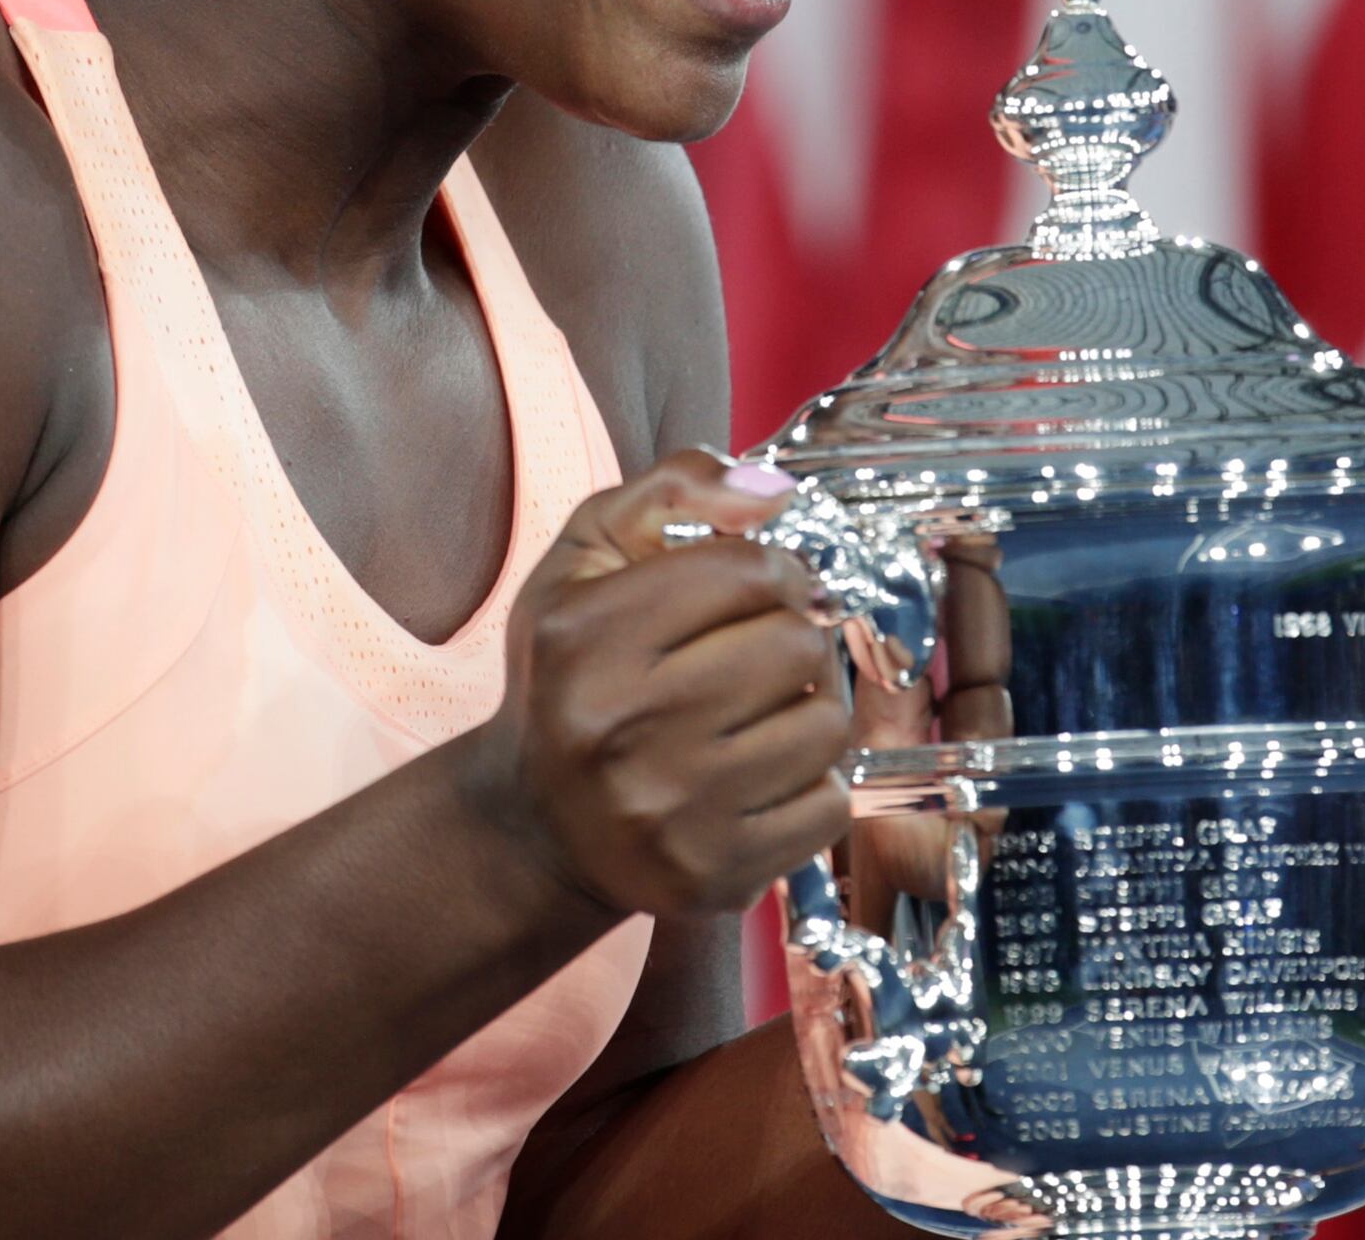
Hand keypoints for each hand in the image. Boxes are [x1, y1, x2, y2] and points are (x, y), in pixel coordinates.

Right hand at [462, 451, 856, 919]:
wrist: (535, 827)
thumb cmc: (571, 676)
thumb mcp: (586, 559)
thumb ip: (673, 491)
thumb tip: (773, 491)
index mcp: (586, 637)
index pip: (750, 572)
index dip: (777, 570)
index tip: (765, 588)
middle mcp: (622, 727)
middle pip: (797, 647)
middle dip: (794, 638)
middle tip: (762, 655)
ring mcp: (669, 811)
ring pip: (825, 726)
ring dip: (809, 711)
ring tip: (762, 715)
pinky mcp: (713, 874)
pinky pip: (828, 805)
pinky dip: (810, 785)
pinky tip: (761, 776)